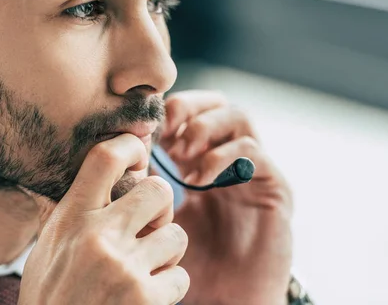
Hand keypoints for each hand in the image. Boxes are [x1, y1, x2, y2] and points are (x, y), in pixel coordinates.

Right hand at [19, 134, 189, 304]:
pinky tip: (147, 295)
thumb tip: (93, 176)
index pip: (104, 158)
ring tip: (144, 267)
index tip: (137, 152)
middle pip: (158, 191)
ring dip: (166, 251)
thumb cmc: (50, 298)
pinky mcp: (147, 299)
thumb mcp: (46, 249)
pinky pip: (180, 276)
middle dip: (160, 206)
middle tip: (150, 222)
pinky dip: (169, 286)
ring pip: (176, 235)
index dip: (129, 145)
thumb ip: (69, 212)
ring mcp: (125, 269)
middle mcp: (99, 237)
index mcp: (71, 219)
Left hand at [160, 91, 292, 304]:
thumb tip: (113, 159)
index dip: (167, 111)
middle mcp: (230, 158)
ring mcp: (253, 170)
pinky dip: (221, 157)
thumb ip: (143, 187)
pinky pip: (252, 152)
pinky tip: (199, 180)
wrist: (229, 299)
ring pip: (237, 117)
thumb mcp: (160, 218)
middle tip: (164, 130)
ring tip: (181, 155)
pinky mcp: (274, 186)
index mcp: (202, 160)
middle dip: (187, 108)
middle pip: (216, 103)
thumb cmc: (192, 261)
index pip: (190, 112)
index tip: (143, 128)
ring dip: (203, 128)